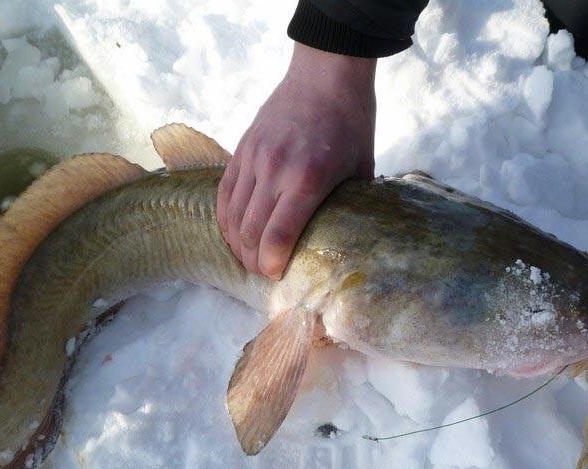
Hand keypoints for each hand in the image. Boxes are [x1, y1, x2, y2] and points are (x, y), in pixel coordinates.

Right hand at [217, 43, 376, 278]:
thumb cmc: (351, 122)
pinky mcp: (241, 149)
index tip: (277, 277)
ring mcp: (254, 158)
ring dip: (238, 244)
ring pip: (233, 216)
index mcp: (308, 179)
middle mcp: (275, 171)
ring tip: (248, 257)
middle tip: (264, 272)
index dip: (272, 264)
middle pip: (251, 232)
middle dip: (254, 261)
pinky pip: (225, 193)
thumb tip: (348, 237)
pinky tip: (233, 233)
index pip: (278, 236)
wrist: (325, 74)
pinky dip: (226, 218)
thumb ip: (351, 204)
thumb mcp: (362, 168)